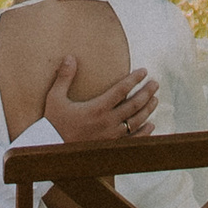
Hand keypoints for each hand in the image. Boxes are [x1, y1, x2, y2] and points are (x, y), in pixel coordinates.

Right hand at [39, 54, 158, 145]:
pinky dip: (144, 133)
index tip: (144, 71)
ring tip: (155, 99)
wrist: (51, 151)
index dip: (134, 79)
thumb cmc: (53, 123)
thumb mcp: (55, 98)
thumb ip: (64, 77)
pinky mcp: (111, 148)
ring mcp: (111, 137)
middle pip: (134, 105)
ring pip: (136, 122)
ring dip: (148, 109)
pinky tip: (151, 125)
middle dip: (147, 92)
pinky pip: (132, 141)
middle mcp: (107, 122)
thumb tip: (70, 57)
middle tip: (155, 83)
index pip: (121, 90)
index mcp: (97, 108)